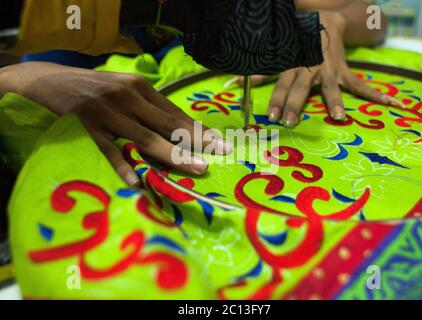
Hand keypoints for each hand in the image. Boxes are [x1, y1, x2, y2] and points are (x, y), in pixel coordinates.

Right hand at [0, 62, 231, 185]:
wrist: (51, 81)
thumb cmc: (95, 89)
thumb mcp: (124, 90)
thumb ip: (147, 108)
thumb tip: (175, 130)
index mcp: (140, 87)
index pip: (175, 113)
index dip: (198, 129)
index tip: (219, 142)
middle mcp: (128, 97)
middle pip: (168, 124)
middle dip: (197, 140)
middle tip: (221, 153)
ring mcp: (108, 112)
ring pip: (145, 137)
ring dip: (173, 154)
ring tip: (196, 167)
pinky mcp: (87, 126)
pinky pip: (108, 150)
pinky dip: (123, 165)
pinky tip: (137, 180)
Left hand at [237, 11, 403, 127]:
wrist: (324, 23)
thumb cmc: (296, 45)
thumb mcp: (278, 58)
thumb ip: (260, 73)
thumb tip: (233, 83)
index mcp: (293, 66)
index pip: (281, 85)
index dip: (276, 100)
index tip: (271, 117)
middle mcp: (311, 69)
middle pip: (301, 88)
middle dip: (295, 104)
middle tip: (290, 122)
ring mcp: (331, 71)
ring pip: (332, 87)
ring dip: (335, 101)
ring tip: (339, 117)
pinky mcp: (346, 73)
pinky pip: (362, 85)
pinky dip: (378, 95)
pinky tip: (394, 105)